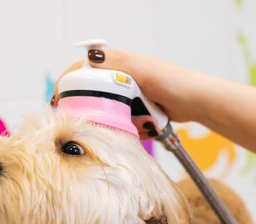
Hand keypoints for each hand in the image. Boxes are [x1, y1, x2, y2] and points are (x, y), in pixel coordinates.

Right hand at [54, 49, 201, 138]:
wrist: (196, 102)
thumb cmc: (172, 82)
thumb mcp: (140, 69)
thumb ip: (115, 63)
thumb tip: (89, 58)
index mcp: (116, 63)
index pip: (81, 71)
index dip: (68, 85)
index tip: (59, 102)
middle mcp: (119, 79)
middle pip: (90, 95)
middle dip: (85, 109)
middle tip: (77, 123)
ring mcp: (127, 97)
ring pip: (105, 112)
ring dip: (105, 122)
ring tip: (102, 131)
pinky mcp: (137, 113)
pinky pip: (121, 123)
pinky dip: (122, 129)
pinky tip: (126, 133)